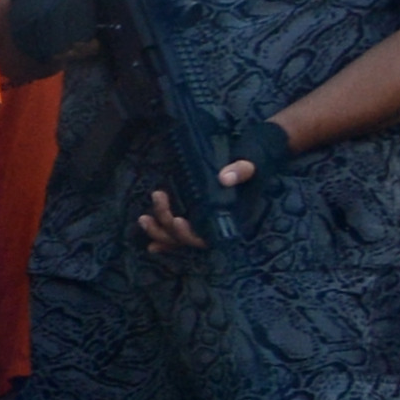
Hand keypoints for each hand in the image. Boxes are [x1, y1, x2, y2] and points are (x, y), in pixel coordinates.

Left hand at [138, 125, 283, 251]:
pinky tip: (150, 244)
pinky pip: (180, 231)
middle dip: (166, 229)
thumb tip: (225, 178)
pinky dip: (165, 239)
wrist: (255, 155)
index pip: (208, 237)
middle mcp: (218, 223)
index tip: (177, 220)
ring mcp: (206, 220)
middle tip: (150, 212)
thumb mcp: (250, 163)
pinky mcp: (197, 213)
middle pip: (187, 239)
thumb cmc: (254, 161)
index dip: (190, 234)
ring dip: (159, 232)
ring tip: (143, 218)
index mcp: (232, 217)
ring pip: (180, 237)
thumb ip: (240, 170)